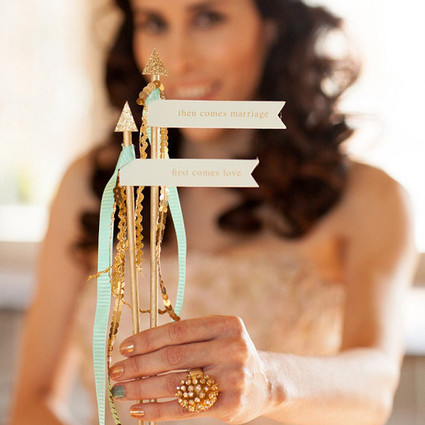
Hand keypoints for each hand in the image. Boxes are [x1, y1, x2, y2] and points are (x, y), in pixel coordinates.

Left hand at [109, 315, 271, 423]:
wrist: (265, 383)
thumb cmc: (228, 354)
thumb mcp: (216, 336)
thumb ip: (185, 338)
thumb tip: (136, 347)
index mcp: (227, 324)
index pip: (178, 331)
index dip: (148, 339)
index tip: (124, 347)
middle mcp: (233, 348)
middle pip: (174, 357)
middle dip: (139, 365)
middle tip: (116, 371)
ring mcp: (234, 377)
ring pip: (176, 384)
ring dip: (142, 388)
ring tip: (120, 390)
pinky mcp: (231, 405)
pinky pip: (185, 409)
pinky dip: (158, 410)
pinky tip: (139, 410)